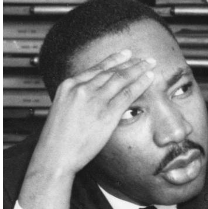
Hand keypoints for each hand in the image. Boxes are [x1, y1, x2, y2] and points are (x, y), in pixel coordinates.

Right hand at [19, 51, 156, 208]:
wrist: (55, 153)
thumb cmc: (59, 137)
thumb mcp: (65, 108)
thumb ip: (79, 97)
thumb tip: (95, 94)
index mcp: (69, 85)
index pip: (97, 68)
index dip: (114, 60)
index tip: (126, 55)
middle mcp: (82, 89)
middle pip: (111, 71)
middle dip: (131, 63)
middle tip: (144, 58)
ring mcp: (95, 100)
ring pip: (121, 79)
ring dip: (138, 69)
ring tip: (150, 64)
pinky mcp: (107, 113)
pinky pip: (128, 94)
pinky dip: (141, 84)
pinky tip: (150, 78)